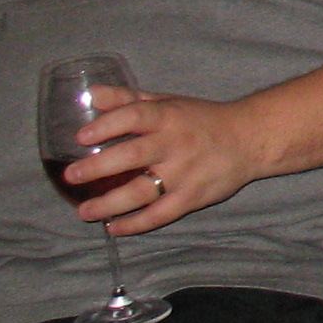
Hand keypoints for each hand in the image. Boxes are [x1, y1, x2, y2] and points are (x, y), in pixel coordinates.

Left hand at [64, 88, 264, 234]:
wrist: (250, 139)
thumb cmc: (201, 119)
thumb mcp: (167, 102)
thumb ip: (128, 100)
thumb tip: (91, 95)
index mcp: (168, 117)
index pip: (134, 117)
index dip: (107, 125)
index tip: (81, 136)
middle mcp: (175, 144)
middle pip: (132, 156)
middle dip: (98, 167)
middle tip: (72, 176)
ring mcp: (184, 174)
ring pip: (142, 191)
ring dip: (109, 203)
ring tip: (84, 211)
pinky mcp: (192, 197)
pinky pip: (159, 215)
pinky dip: (135, 223)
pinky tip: (113, 227)